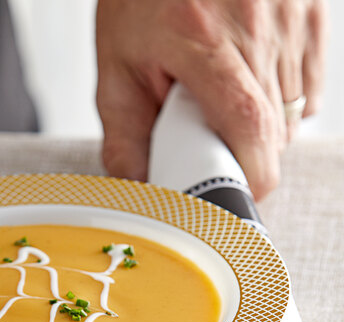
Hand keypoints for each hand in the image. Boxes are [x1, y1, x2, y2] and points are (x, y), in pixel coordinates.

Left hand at [96, 0, 326, 198]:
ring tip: (225, 105)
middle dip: (244, 154)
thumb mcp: (117, 67)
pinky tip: (251, 87)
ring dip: (263, 129)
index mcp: (200, 39)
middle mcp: (256, 23)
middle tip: (210, 141)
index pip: (248, 123)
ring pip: (295, 111)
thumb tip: (141, 185)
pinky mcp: (313, 10)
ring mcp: (292, 13)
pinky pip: (310, 85)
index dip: (250, 173)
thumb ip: (124, 133)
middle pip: (274, 128)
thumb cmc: (142, 1)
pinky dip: (283, 103)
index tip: (235, 193)